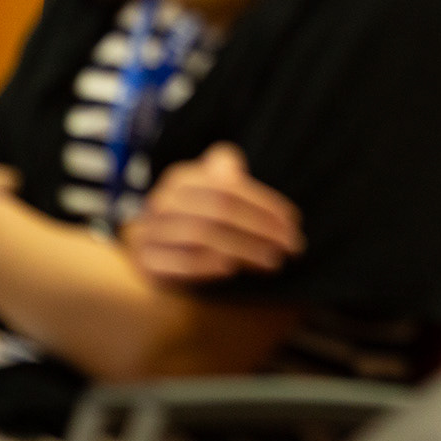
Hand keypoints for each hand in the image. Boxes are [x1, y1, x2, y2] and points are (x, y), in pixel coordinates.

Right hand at [122, 142, 303, 282]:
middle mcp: (162, 201)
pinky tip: (233, 270)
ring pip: (202, 237)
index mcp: (182, 178)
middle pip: (220, 211)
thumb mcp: (212, 186)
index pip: (230, 188)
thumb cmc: (198, 214)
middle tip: (291, 246)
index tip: (294, 223)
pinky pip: (180, 263)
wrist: (156, 249)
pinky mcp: (145, 261)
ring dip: (244, 250)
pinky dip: (209, 266)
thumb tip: (234, 169)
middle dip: (262, 229)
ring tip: (273, 261)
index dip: (266, 205)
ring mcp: (149, 231)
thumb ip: (227, 171)